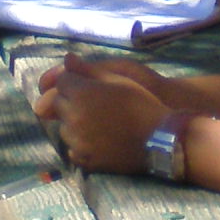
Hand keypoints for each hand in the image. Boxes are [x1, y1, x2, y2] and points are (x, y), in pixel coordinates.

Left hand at [30, 61, 171, 173]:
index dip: (74, 81)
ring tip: (96, 122)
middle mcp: (73, 118)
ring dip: (73, 122)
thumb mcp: (118, 79)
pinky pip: (72, 149)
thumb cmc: (141, 103)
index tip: (88, 85)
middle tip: (92, 103)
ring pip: (63, 128)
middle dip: (70, 101)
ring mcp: (77, 141)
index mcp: (81, 94)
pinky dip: (79, 144)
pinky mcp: (84, 160)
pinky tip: (97, 140)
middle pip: (59, 104)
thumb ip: (88, 69)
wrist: (160, 139)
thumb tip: (67, 59)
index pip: (62, 82)